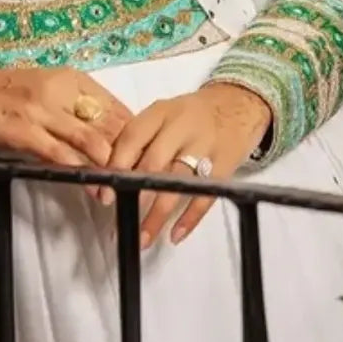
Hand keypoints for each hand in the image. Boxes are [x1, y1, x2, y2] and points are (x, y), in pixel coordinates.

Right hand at [0, 65, 131, 181]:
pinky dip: (76, 170)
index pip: (116, 108)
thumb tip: (113, 132)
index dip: (135, 135)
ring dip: (106, 169)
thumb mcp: (50, 89)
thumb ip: (79, 107)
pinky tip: (88, 184)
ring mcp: (43, 110)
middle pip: (107, 126)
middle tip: (139, 180)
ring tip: (116, 190)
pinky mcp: (24, 130)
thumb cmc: (10, 92)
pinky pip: (58, 152)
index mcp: (73, 80)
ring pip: (89, 141)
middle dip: (126, 156)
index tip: (146, 157)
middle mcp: (62, 91)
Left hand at [107, 81, 271, 247]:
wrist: (237, 104)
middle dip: (134, 195)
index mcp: (160, 112)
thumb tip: (110, 177)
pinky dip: (190, 218)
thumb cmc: (191, 115)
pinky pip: (205, 195)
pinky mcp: (226, 165)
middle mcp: (182, 127)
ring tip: (143, 238)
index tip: (105, 195)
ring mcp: (205, 146)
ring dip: (157, 214)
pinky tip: (175, 234)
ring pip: (177, 183)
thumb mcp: (163, 115)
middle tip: (120, 221)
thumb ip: (140, 141)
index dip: (116, 167)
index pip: (132, 138)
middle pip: (154, 163)